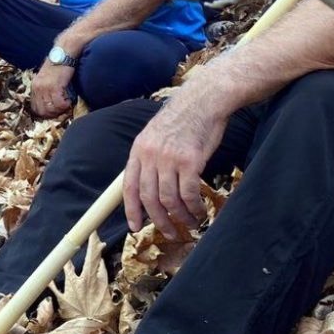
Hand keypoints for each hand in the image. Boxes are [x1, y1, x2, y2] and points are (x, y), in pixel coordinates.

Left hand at [31, 61, 74, 117]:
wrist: (63, 54)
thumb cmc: (58, 65)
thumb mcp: (46, 77)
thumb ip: (45, 89)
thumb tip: (50, 103)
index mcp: (35, 86)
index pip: (35, 107)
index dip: (45, 113)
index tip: (54, 112)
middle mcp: (38, 88)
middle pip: (42, 111)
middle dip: (53, 114)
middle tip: (61, 110)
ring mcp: (45, 88)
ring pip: (51, 109)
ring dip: (60, 110)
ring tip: (66, 104)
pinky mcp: (55, 87)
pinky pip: (59, 104)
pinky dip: (65, 105)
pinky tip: (69, 101)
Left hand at [123, 93, 227, 240]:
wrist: (204, 100)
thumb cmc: (185, 118)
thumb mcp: (157, 134)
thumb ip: (151, 157)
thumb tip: (151, 185)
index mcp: (139, 149)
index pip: (129, 185)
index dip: (131, 209)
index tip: (135, 226)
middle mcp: (150, 155)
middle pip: (149, 197)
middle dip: (158, 220)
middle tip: (169, 233)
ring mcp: (169, 158)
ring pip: (169, 199)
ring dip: (180, 216)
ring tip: (190, 223)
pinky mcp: (190, 161)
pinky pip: (188, 193)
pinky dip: (194, 207)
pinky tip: (200, 211)